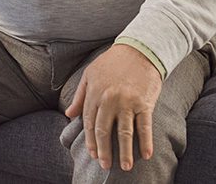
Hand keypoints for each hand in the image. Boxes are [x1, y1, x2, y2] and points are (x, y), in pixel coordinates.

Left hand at [64, 44, 163, 172]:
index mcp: (95, 94)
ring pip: (124, 133)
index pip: (90, 123)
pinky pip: (145, 126)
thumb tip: (68, 115)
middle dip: (104, 151)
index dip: (90, 141)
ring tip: (125, 167)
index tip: (93, 154)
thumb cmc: (112, 62)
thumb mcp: (90, 75)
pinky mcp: (144, 103)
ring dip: (124, 152)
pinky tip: (146, 154)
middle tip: (105, 165)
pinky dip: (146, 142)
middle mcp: (109, 100)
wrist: (139, 49)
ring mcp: (127, 102)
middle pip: (104, 131)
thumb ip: (79, 97)